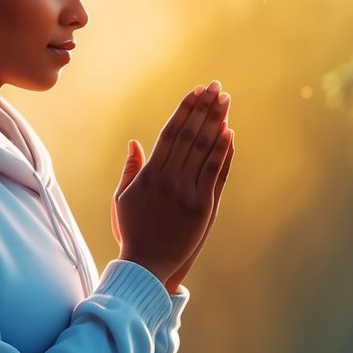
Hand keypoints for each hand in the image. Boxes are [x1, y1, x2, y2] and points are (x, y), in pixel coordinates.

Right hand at [112, 82, 233, 289]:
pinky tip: (229, 133)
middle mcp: (168, 179)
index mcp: (149, 174)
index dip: (185, 109)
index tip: (196, 91)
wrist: (146, 266)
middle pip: (190, 135)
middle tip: (216, 87)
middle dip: (204, 108)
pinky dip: (222, 152)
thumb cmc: (131, 232)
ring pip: (204, 149)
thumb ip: (130, 169)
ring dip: (216, 122)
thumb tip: (134, 142)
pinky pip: (214, 173)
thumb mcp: (123, 198)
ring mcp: (186, 192)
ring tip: (225, 101)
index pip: (170, 132)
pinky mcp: (202, 208)